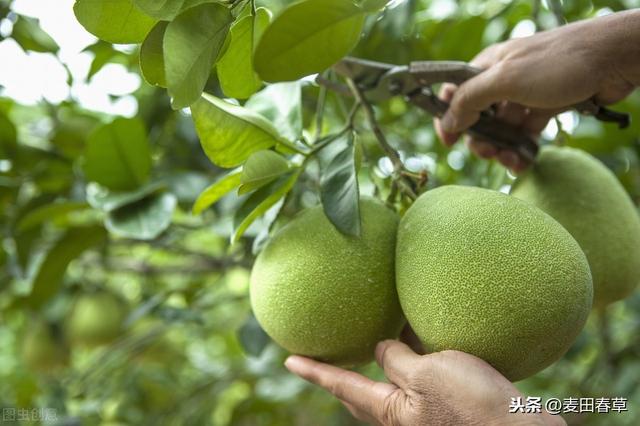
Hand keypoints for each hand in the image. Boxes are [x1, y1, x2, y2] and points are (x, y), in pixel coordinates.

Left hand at [285, 340, 564, 425]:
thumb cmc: (472, 406)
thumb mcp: (427, 374)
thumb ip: (397, 360)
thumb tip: (380, 348)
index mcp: (391, 410)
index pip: (342, 384)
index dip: (314, 370)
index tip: (289, 360)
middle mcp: (404, 415)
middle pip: (361, 394)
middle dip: (341, 376)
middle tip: (323, 359)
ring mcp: (426, 412)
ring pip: (391, 385)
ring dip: (377, 364)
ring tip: (373, 340)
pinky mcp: (449, 405)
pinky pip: (420, 380)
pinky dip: (410, 360)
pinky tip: (422, 341)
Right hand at [435, 10, 639, 171]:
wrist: (613, 59)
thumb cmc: (558, 62)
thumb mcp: (506, 79)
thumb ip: (470, 98)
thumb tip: (448, 120)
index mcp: (487, 66)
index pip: (454, 92)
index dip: (447, 117)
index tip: (449, 141)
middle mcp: (503, 80)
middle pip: (478, 117)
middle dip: (480, 140)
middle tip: (489, 153)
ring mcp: (524, 95)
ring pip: (502, 129)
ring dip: (502, 149)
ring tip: (511, 160)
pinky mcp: (545, 107)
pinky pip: (525, 134)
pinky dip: (522, 149)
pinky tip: (524, 161)